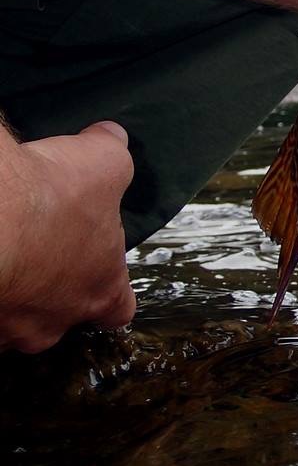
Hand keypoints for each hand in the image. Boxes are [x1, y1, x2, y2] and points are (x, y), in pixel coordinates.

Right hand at [0, 121, 136, 352]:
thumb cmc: (47, 198)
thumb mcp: (103, 161)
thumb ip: (113, 153)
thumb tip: (110, 138)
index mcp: (101, 290)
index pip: (118, 308)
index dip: (108, 287)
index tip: (96, 268)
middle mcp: (55, 320)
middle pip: (59, 315)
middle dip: (49, 287)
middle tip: (36, 252)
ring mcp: (6, 328)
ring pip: (11, 318)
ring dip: (9, 290)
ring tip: (4, 252)